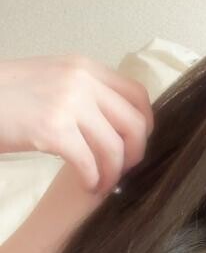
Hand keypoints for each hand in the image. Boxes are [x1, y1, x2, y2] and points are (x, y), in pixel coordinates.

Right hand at [0, 53, 154, 194]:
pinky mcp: (52, 129)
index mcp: (85, 67)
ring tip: (101, 184)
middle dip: (134, 155)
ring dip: (113, 174)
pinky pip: (89, 163)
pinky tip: (86, 185)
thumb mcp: (52, 80)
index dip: (145, 126)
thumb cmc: (7, 96)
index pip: (138, 95)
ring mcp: (68, 103)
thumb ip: (85, 93)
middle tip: (123, 171)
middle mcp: (82, 80)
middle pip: (134, 124)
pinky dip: (92, 180)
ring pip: (115, 148)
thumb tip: (117, 124)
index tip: (135, 145)